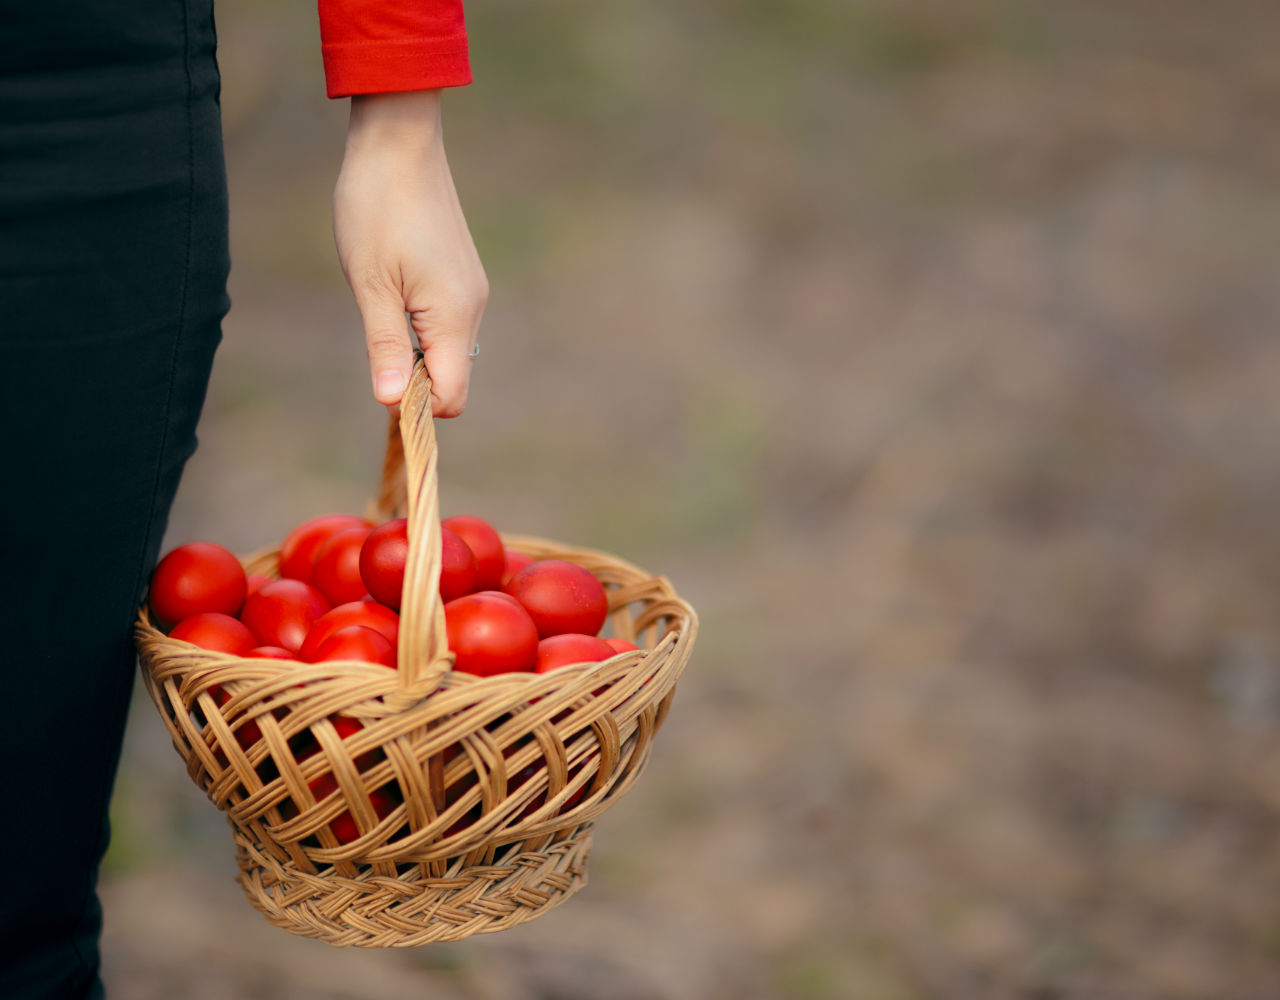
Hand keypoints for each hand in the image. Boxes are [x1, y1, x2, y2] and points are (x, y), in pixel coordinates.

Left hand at [333, 90, 487, 415]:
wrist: (399, 143)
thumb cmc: (377, 208)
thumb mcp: (371, 284)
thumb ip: (385, 347)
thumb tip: (392, 403)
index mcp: (453, 316)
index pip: (452, 395)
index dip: (418, 407)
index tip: (382, 388)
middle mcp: (472, 308)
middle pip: (453, 378)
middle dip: (416, 381)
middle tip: (373, 347)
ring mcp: (470, 291)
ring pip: (450, 351)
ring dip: (416, 352)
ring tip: (381, 309)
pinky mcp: (462, 276)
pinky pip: (448, 325)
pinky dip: (423, 329)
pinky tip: (394, 293)